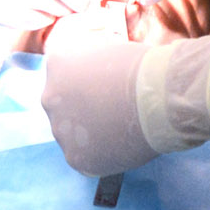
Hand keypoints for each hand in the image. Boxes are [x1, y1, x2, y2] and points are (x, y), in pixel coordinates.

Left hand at [41, 14, 209, 175]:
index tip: (105, 89)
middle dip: (82, 110)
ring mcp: (60, 130)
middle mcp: (49, 97)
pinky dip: (101, 155)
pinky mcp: (76, 158)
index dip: (86, 85)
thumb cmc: (143, 68)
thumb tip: (95, 77)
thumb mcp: (108, 52)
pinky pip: (86, 158)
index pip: (62, 76)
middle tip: (111, 113)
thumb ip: (91, 66)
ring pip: (72, 135)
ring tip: (120, 131)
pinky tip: (120, 147)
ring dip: (90, 134)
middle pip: (62, 107)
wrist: (159, 99)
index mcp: (57, 65)